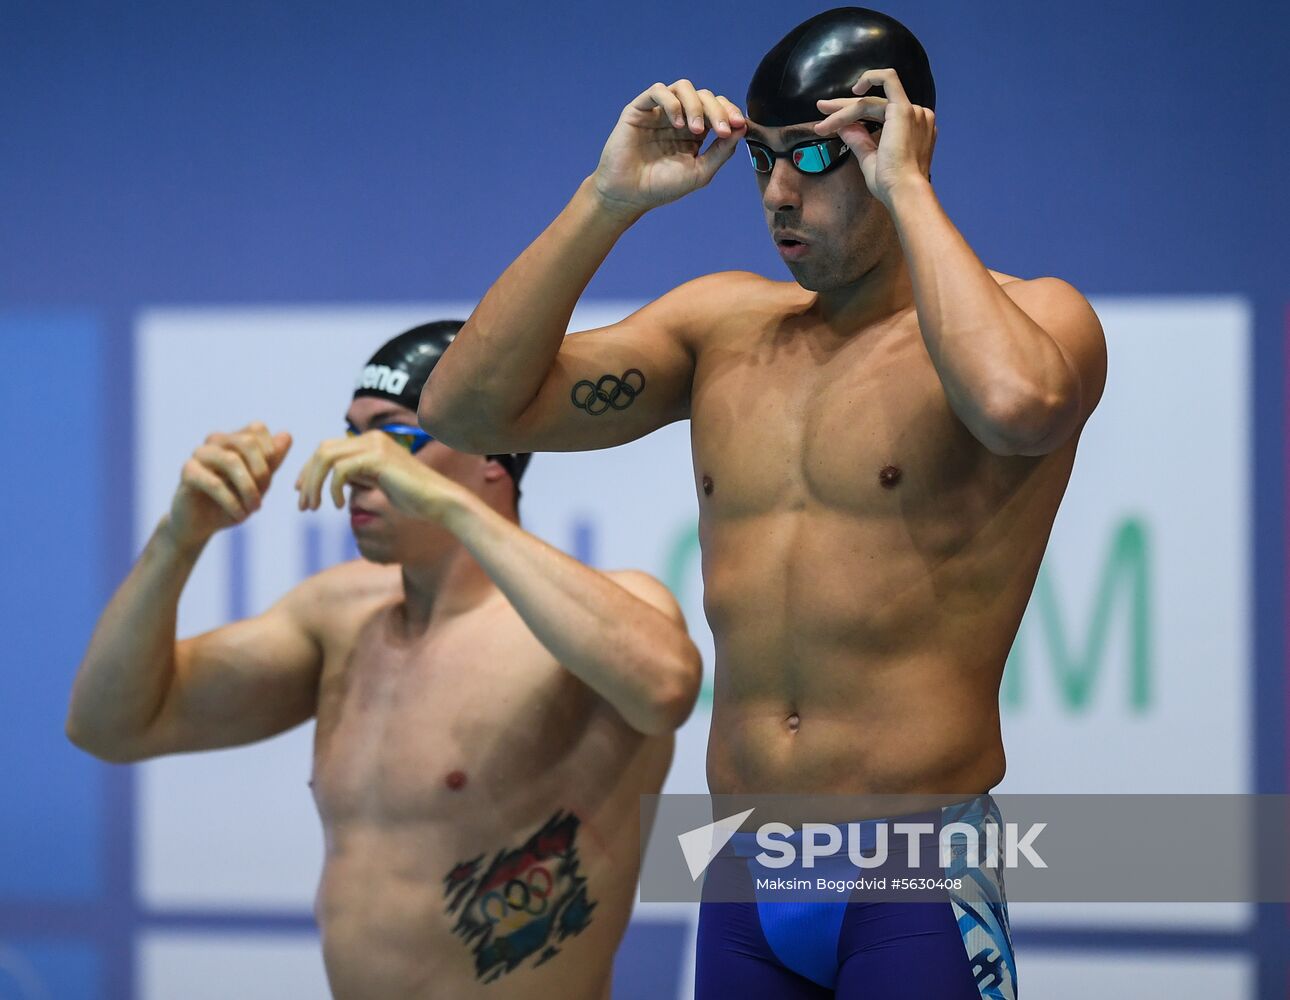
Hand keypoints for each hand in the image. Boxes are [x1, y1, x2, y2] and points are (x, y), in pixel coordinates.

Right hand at [168, 423, 291, 548]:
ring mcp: (199, 454)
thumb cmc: (234, 500)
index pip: (257, 428)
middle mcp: (215, 441)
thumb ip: (272, 460)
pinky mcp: (188, 473)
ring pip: (231, 461)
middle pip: (247, 442)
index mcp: (233, 439)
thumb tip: (287, 435)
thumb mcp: (259, 483)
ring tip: (254, 508)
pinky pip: (214, 483)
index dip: (270, 450)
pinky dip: (232, 502)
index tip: (270, 476)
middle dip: (261, 471)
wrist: (202, 523)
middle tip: (263, 494)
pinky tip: (239, 515)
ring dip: (249, 489)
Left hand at [294, 431, 466, 521]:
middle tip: (303, 506)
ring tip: (314, 508)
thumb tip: (332, 479)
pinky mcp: (378, 459)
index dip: (308, 471)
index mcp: (370, 441)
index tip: (301, 494)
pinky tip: (340, 507)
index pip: (327, 449)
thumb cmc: (413, 499)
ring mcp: (375, 445)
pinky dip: (334, 490)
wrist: (440, 502)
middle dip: (307, 478)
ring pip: (326, 458)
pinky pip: (341, 471)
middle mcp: (371, 438)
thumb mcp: (377, 483)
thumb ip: (357, 476)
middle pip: (322, 451)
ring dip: (314, 484)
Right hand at [592, 80, 746, 214]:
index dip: (730, 112)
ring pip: (683, 87)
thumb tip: (743, 128)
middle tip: (722, 130)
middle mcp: (679, 118)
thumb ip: (722, 151)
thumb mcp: (700, 172)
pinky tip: (676, 124)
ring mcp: (659, 112)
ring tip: (696, 130)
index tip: (739, 125)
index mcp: (695, 132)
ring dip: (696, 104)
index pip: (717, 109)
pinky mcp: (639, 109)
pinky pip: (658, 91)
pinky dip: (672, 102)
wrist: (628, 196)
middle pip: (704, 96)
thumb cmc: (662, 187)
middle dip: (717, 110)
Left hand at [813, 68, 935, 205]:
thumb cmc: (891, 184)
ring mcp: (912, 111)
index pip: (880, 113)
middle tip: (822, 109)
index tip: (833, 121)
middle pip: (875, 104)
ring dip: (844, 109)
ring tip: (824, 121)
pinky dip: (862, 89)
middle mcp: (917, 116)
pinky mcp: (903, 109)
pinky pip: (879, 89)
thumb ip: (859, 140)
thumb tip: (843, 127)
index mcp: (913, 129)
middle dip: (845, 106)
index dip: (854, 114)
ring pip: (871, 101)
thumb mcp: (870, 159)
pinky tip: (846, 98)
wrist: (903, 191)